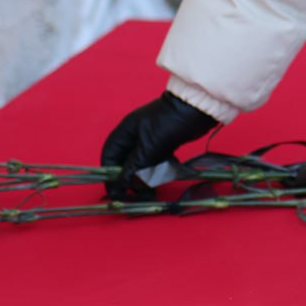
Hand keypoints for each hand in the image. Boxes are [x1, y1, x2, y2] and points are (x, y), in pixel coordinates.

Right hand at [100, 91, 218, 198]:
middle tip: (137, 196)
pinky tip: (163, 178)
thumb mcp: (150, 146)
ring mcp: (149, 140)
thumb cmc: (170, 123)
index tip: (115, 192)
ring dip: (144, 178)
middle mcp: (134, 136)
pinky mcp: (163, 144)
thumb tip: (123, 183)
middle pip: (125, 163)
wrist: (196, 109)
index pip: (110, 156)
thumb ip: (135, 165)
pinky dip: (158, 171)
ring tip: (151, 192)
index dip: (109, 175)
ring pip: (141, 164)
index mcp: (125, 132)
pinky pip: (155, 162)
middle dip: (129, 180)